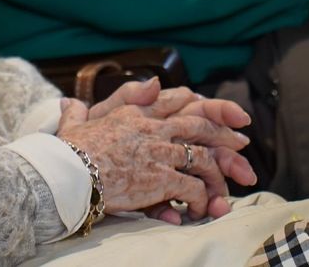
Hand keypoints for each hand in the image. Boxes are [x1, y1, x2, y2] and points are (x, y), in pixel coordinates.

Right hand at [57, 80, 254, 220]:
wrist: (66, 174)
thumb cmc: (66, 152)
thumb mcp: (75, 123)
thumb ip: (77, 110)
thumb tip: (69, 100)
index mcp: (134, 112)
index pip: (176, 100)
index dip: (201, 104)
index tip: (216, 111)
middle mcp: (151, 128)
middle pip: (199, 124)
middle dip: (224, 134)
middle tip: (242, 144)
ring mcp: (157, 152)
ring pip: (202, 158)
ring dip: (215, 175)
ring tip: (220, 190)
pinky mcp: (159, 178)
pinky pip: (192, 187)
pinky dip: (200, 199)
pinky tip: (199, 209)